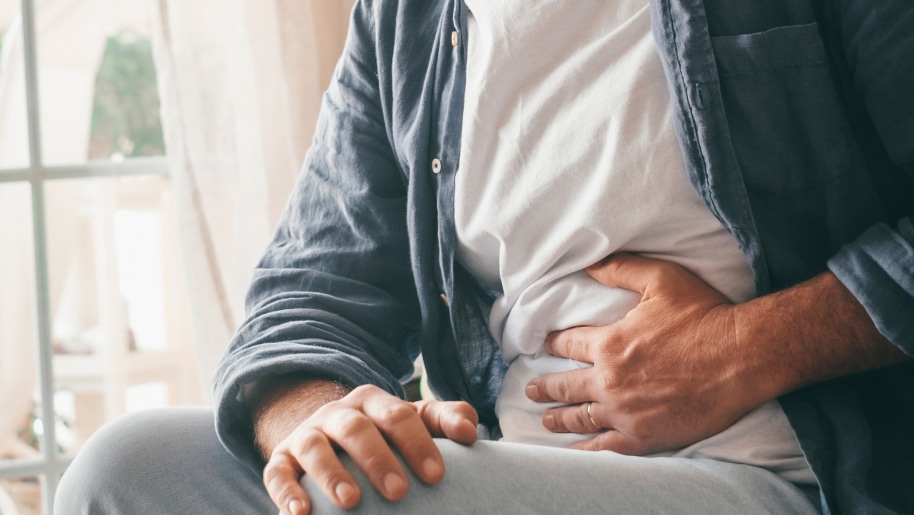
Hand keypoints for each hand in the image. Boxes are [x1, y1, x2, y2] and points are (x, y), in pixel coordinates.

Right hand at [262, 384, 477, 514]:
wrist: (327, 435)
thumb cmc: (383, 435)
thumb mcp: (412, 422)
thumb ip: (443, 419)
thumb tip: (470, 430)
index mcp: (373, 402)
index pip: (398, 415)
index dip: (418, 443)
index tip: (436, 475)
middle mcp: (338, 413)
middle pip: (357, 429)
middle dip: (378, 459)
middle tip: (399, 492)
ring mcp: (307, 435)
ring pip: (315, 447)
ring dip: (331, 474)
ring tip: (351, 501)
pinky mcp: (281, 459)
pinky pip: (277, 472)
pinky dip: (285, 492)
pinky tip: (299, 514)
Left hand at [525, 253, 761, 455]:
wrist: (743, 357)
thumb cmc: (705, 315)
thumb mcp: (660, 278)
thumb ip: (620, 270)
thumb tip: (588, 264)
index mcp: (609, 344)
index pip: (567, 344)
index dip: (552, 343)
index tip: (543, 346)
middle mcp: (610, 381)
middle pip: (564, 386)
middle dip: (544, 387)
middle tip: (531, 389)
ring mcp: (625, 412)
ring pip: (579, 418)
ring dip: (558, 419)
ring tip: (545, 420)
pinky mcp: (644, 436)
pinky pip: (604, 447)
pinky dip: (585, 448)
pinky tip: (574, 450)